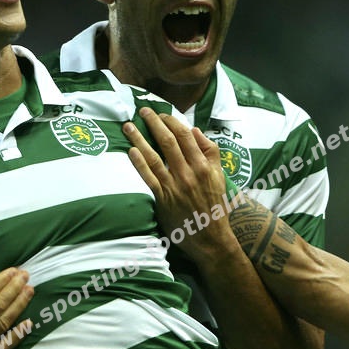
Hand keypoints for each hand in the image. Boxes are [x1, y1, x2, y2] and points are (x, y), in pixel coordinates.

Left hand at [123, 107, 235, 261]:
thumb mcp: (219, 175)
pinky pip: (148, 176)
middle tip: (143, 111)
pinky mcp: (163, 198)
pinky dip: (139, 162)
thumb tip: (195, 130)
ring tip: (128, 126)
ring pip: (154, 156)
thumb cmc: (215, 205)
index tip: (162, 114)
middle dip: (153, 123)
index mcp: (203, 165)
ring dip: (139, 138)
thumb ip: (211, 152)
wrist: (210, 237)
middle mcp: (188, 173)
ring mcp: (174, 185)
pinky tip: (131, 150)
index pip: (185, 135)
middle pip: (168, 141)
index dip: (171, 121)